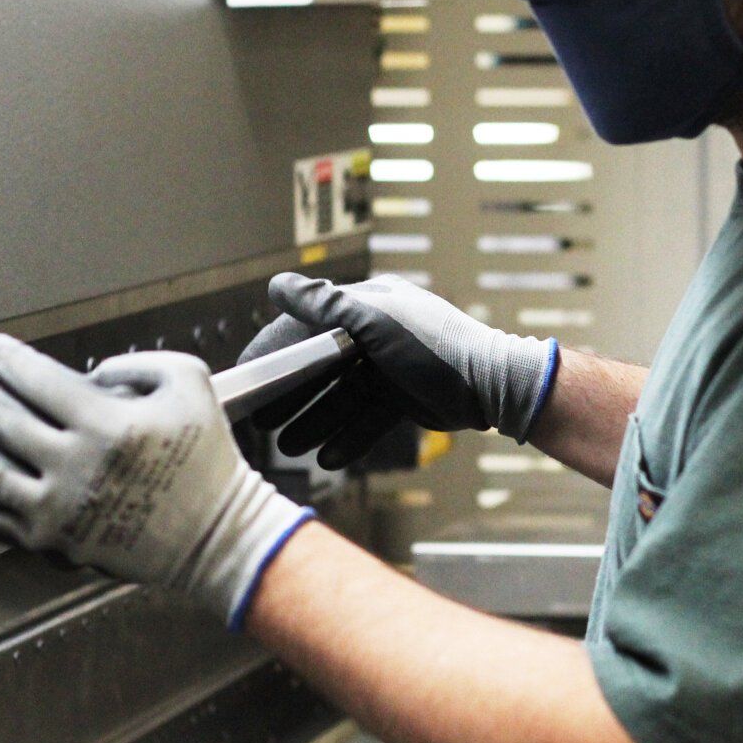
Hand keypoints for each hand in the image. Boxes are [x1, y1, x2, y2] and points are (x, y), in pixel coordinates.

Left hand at [0, 334, 310, 628]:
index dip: (1, 358)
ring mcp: (55, 509)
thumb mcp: (189, 382)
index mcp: (108, 424)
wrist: (215, 538)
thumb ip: (135, 361)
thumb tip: (85, 372)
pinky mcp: (46, 542)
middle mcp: (75, 467)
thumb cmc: (206, 460)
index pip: (34, 380)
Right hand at [239, 273, 557, 467]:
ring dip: (316, 421)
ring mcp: (389, 367)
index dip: (275, 349)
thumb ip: (326, 306)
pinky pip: (366, 418)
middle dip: (292, 395)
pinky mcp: (403, 398)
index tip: (249, 374)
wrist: (493, 386)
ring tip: (289, 445)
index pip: (307, 324)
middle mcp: (374, 334)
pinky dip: (348, 436)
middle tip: (263, 419)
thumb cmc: (437, 347)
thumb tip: (278, 285)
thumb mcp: (376, 321)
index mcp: (367, 306)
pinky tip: (328, 457)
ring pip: (341, 397)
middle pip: (321, 366)